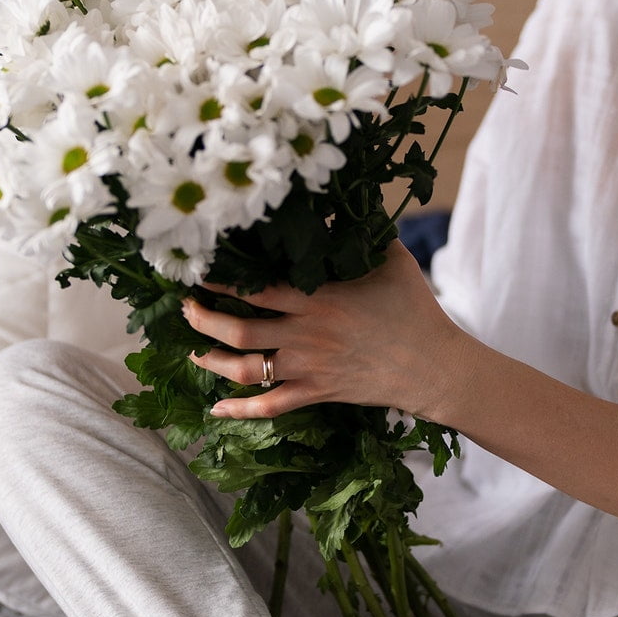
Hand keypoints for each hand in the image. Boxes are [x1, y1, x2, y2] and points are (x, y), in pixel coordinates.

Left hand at [183, 240, 470, 421]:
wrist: (434, 365)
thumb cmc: (415, 308)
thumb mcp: (390, 258)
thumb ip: (358, 232)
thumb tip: (331, 205)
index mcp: (319, 297)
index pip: (257, 286)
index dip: (221, 278)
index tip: (197, 268)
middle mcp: (305, 334)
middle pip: (239, 326)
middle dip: (203, 316)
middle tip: (183, 305)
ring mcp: (308, 367)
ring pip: (245, 368)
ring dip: (211, 359)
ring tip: (192, 348)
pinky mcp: (317, 393)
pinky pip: (270, 407)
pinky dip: (240, 411)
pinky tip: (216, 409)